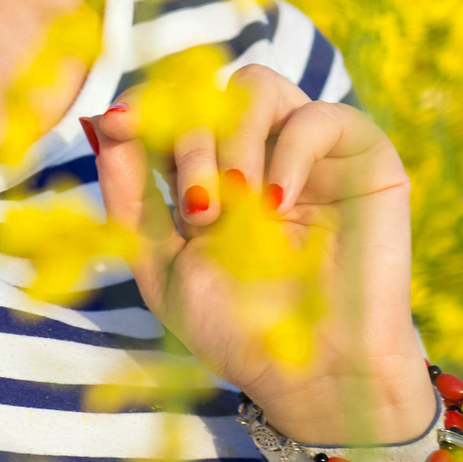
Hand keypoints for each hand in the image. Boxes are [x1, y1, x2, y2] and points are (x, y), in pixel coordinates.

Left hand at [83, 65, 433, 447]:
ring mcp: (309, 149)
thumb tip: (99, 121)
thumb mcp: (163, 264)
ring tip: (242, 205)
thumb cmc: (241, 328)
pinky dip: (291, 151)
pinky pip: (319, 115)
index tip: (121, 127)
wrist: (316, 374)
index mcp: (209, 172)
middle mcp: (258, 150)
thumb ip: (130, 195)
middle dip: (190, 145)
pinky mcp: (362, 154)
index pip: (172, 110)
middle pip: (210, 96)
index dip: (146, 108)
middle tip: (200, 212)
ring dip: (235, 140)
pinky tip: (282, 202)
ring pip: (258, 87)